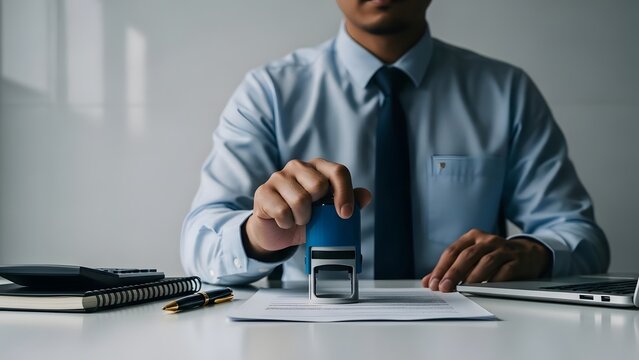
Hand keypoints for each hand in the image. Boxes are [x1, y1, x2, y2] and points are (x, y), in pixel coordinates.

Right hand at [244, 158, 371, 260]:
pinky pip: (282, 211)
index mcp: (317, 168)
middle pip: (319, 184)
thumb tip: (366, 196)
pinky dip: (287, 223)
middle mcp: (297, 166)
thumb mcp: (329, 214)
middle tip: (312, 216)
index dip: (345, 193)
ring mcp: (278, 177)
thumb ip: (349, 203)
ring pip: (300, 200)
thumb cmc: (305, 218)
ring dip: (302, 219)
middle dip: (318, 208)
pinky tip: (284, 222)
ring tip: (298, 220)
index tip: (345, 214)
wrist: (276, 232)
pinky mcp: (263, 192)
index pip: (338, 171)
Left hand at [421, 229, 550, 291]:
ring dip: (472, 277)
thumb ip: (450, 268)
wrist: (527, 253)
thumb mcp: (472, 257)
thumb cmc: (494, 256)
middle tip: (444, 288)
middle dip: (453, 273)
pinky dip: (494, 280)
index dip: (441, 268)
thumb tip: (428, 282)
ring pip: (485, 261)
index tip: (432, 283)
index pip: (452, 251)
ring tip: (462, 289)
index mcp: (472, 237)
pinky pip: (505, 271)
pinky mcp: (517, 260)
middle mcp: (487, 240)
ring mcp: (503, 249)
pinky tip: (486, 289)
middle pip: (467, 255)